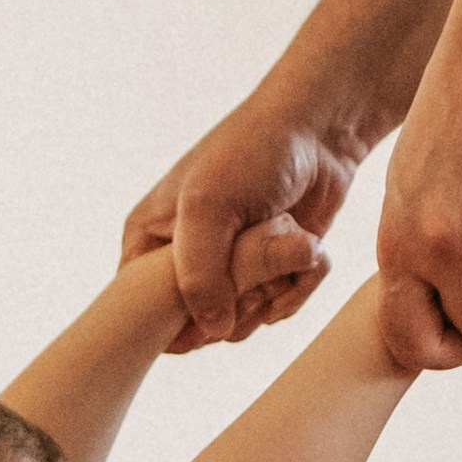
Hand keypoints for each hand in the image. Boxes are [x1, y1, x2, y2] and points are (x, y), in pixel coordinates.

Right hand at [122, 92, 351, 351]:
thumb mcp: (209, 206)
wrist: (318, 129)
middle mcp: (185, 259)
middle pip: (202, 327)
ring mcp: (230, 267)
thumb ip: (199, 273)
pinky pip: (281, 307)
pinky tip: (307, 251)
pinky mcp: (271, 270)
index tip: (219, 296)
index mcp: (148, 241)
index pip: (143, 315)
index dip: (180, 321)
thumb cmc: (252, 152)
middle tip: (260, 263)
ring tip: (284, 246)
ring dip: (275, 291)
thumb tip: (212, 332)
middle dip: (239, 302)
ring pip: (245, 322)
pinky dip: (301, 286)